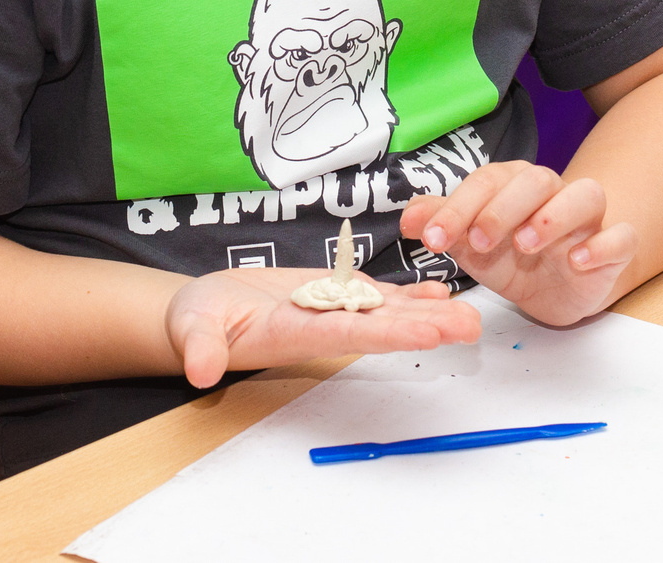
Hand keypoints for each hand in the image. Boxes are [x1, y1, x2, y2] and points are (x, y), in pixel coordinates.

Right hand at [164, 266, 480, 388]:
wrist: (203, 313)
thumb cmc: (195, 321)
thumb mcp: (193, 329)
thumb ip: (199, 347)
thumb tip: (198, 371)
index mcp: (293, 335)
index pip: (347, 335)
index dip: (387, 335)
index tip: (425, 335)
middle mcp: (322, 328)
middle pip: (381, 328)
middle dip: (425, 327)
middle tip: (469, 327)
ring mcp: (331, 312)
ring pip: (386, 312)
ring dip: (428, 313)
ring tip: (469, 313)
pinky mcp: (331, 295)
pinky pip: (377, 297)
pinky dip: (410, 295)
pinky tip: (441, 291)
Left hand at [401, 161, 635, 327]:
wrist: (556, 289)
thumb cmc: (511, 257)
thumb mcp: (471, 244)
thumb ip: (442, 224)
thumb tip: (408, 217)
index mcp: (514, 184)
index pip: (486, 181)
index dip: (456, 207)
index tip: (430, 239)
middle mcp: (553, 191)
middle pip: (536, 179)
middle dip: (503, 208)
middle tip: (479, 242)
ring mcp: (587, 218)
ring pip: (586, 194)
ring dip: (555, 215)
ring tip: (526, 244)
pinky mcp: (614, 246)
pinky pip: (620, 235)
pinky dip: (601, 245)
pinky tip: (577, 261)